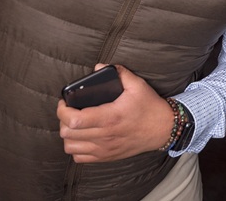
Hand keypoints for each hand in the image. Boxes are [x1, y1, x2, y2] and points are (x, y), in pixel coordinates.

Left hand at [58, 64, 173, 162]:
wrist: (163, 129)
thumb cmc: (150, 107)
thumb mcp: (138, 85)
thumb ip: (119, 73)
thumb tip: (98, 66)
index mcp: (110, 117)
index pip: (74, 120)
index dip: (63, 110)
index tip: (65, 102)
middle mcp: (105, 136)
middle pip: (67, 133)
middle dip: (63, 120)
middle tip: (69, 110)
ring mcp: (105, 149)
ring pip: (70, 147)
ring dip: (68, 135)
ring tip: (74, 124)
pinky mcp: (106, 156)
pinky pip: (80, 157)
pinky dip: (76, 147)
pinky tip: (82, 137)